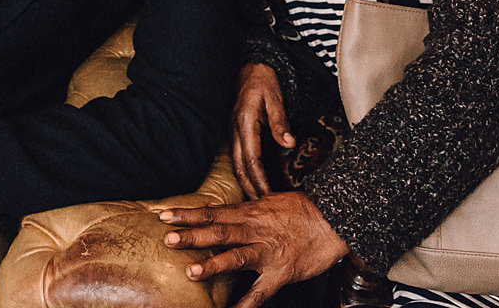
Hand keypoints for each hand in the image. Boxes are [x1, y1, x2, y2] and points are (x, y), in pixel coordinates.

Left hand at [160, 192, 349, 307]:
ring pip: (236, 257)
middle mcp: (255, 230)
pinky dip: (246, 305)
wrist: (335, 220)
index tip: (164, 214)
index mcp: (250, 213)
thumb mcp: (271, 201)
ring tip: (191, 271)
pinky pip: (260, 292)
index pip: (213, 212)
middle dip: (192, 236)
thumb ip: (248, 208)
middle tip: (167, 238)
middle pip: (218, 232)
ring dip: (213, 264)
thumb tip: (227, 210)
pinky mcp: (281, 272)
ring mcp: (267, 252)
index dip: (188, 214)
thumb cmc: (304, 210)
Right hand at [231, 63, 293, 198]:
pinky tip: (253, 183)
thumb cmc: (264, 81)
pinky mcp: (235, 133)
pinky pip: (238, 158)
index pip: (251, 158)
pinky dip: (244, 173)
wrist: (251, 67)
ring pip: (236, 165)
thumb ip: (280, 121)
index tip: (269, 196)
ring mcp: (233, 133)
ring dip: (246, 184)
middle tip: (262, 210)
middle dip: (250, 189)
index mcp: (245, 123)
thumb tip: (288, 144)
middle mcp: (235, 131)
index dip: (259, 179)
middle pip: (240, 167)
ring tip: (257, 202)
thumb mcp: (275, 98)